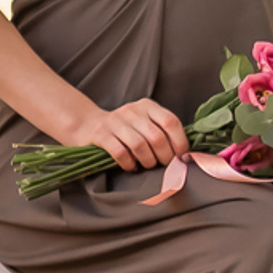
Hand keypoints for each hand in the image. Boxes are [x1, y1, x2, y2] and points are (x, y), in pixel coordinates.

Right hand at [65, 98, 188, 171]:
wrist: (87, 124)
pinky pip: (120, 152)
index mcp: (148, 106)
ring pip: (140, 145)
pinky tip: (131, 166)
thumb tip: (185, 152)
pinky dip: (129, 163)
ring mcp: (115, 122)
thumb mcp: (145, 121)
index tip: (182, 156)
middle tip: (164, 164)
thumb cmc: (125, 128)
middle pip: (157, 137)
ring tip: (148, 165)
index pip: (171, 122)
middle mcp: (132, 111)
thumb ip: (162, 130)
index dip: (180, 141)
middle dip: (165, 156)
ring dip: (148, 161)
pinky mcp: (100, 135)